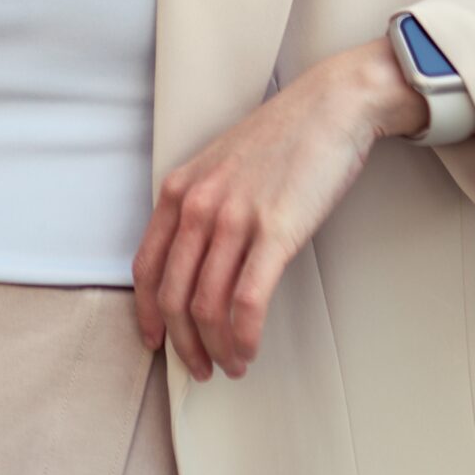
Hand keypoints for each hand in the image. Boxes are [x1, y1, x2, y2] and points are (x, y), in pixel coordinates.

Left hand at [131, 38, 426, 381]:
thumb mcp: (220, 166)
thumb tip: (196, 262)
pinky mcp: (274, 231)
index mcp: (178, 189)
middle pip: (172, 295)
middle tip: (200, 368)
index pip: (145, 266)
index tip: (155, 341)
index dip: (146, 313)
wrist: (329, 106)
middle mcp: (197, 205)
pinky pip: (247, 301)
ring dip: (216, 348)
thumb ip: (201, 206)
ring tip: (231, 365)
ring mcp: (234, 218)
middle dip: (183, 344)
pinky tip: (250, 349)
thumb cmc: (282, 138)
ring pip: (206, 305)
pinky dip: (244, 336)